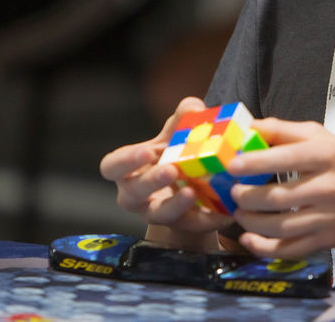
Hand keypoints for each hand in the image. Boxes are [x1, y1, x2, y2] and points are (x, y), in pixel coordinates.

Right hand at [99, 97, 232, 234]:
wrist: (189, 191)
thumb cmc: (173, 156)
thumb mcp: (175, 135)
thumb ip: (182, 118)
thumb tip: (194, 107)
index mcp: (127, 169)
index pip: (112, 167)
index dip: (126, 161)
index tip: (147, 152)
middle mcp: (135, 195)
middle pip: (133, 193)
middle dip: (152, 181)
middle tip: (171, 169)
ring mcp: (155, 213)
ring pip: (158, 214)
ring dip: (175, 204)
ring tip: (192, 192)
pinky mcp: (180, 227)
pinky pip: (191, 225)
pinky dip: (207, 218)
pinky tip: (223, 210)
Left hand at [226, 118, 334, 258]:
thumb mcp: (321, 137)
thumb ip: (283, 130)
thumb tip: (246, 126)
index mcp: (326, 155)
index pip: (287, 158)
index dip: (255, 162)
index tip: (231, 165)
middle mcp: (328, 188)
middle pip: (278, 197)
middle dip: (247, 196)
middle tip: (232, 192)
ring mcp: (326, 218)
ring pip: (280, 227)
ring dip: (250, 222)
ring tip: (238, 211)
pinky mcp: (324, 241)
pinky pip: (289, 249)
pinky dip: (263, 248)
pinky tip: (248, 238)